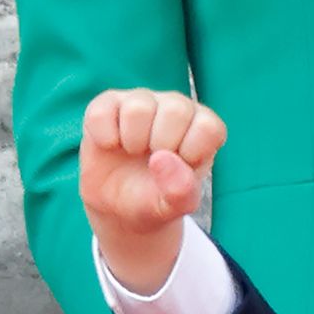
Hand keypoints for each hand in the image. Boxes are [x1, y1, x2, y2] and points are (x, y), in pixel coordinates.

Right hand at [79, 89, 226, 293]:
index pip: (209, 125)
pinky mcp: (110, 105)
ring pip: (140, 103)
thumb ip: (180, 191)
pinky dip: (104, 131)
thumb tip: (167, 160)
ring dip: (132, 137)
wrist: (120, 211)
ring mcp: (143, 105)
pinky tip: (109, 146)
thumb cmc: (155, 205)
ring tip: (130, 155)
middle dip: (161, 143)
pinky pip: (105, 106)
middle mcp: (176, 113)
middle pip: (176, 108)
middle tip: (151, 163)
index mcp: (201, 132)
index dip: (191, 151)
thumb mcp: (172, 209)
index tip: (177, 171)